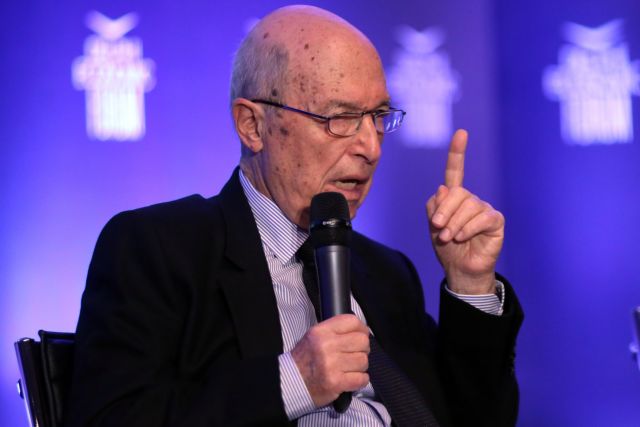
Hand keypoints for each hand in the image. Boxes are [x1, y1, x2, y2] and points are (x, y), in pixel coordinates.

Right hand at [291, 314, 369, 406]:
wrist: (291, 381)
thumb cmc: (305, 359)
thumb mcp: (314, 336)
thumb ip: (335, 330)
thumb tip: (360, 330)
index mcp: (321, 331)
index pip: (352, 321)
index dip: (361, 329)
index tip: (361, 335)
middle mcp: (327, 346)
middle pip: (362, 341)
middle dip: (362, 349)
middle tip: (355, 354)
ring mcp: (332, 365)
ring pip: (363, 361)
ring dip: (360, 366)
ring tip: (349, 368)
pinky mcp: (336, 382)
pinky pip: (361, 378)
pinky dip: (360, 379)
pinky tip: (351, 378)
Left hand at [426, 129, 503, 293]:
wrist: (460, 269)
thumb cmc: (447, 248)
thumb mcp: (433, 225)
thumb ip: (435, 205)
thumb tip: (444, 188)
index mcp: (454, 198)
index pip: (455, 171)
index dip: (458, 152)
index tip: (461, 133)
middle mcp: (471, 200)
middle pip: (457, 192)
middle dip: (444, 211)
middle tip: (437, 228)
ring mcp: (484, 209)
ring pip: (469, 205)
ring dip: (454, 223)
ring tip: (449, 237)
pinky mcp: (495, 221)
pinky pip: (482, 217)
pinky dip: (468, 228)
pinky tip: (461, 238)